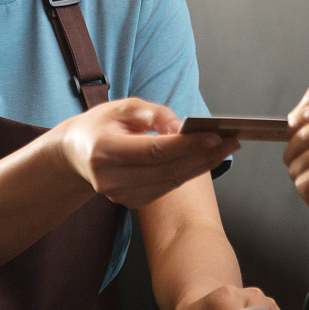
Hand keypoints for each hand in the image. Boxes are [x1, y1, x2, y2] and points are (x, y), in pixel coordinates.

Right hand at [56, 98, 236, 208]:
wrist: (77, 154)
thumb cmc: (101, 125)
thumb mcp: (122, 107)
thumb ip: (153, 114)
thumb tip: (182, 127)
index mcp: (105, 152)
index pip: (153, 151)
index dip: (186, 145)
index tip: (214, 134)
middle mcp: (111, 179)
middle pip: (167, 169)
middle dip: (203, 155)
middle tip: (231, 140)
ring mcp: (121, 195)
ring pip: (171, 181)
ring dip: (203, 165)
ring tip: (227, 147)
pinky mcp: (132, 202)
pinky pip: (167, 187)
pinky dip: (189, 172)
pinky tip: (207, 158)